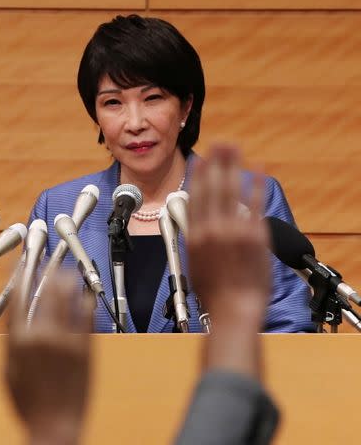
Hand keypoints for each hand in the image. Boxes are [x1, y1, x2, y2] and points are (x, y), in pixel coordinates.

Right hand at [5, 268, 93, 444]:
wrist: (55, 425)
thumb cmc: (29, 403)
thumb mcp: (7, 370)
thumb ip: (10, 342)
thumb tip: (14, 318)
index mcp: (19, 340)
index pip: (19, 296)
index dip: (21, 274)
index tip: (23, 261)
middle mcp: (43, 336)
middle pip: (46, 291)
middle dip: (47, 270)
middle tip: (48, 261)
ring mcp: (67, 341)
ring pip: (68, 299)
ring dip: (67, 280)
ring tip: (67, 271)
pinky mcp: (86, 348)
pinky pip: (87, 316)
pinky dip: (85, 301)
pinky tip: (85, 293)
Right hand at [187, 144, 270, 375]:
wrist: (234, 309)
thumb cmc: (214, 294)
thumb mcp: (194, 264)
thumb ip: (196, 240)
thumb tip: (197, 224)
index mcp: (194, 236)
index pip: (195, 198)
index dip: (199, 177)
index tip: (201, 160)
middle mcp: (212, 229)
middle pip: (212, 187)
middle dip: (216, 163)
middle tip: (219, 144)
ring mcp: (234, 230)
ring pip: (231, 189)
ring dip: (233, 166)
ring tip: (235, 149)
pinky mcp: (255, 235)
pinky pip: (254, 203)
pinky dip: (256, 184)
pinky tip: (258, 169)